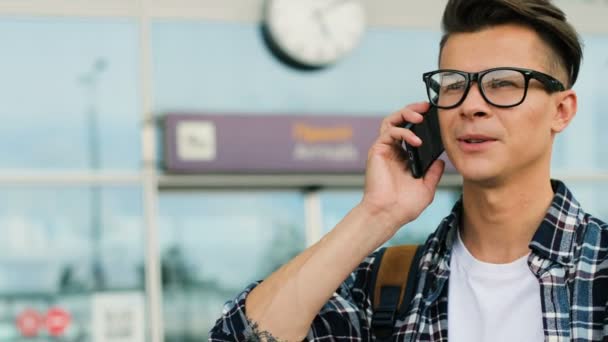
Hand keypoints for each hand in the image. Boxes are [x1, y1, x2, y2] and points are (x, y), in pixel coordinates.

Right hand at [360, 102, 445, 233]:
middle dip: (413, 110)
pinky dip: (404, 132)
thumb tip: (441, 160)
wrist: (388, 214)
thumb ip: (433, 172)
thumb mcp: (426, 188)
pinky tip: (416, 140)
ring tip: (420, 116)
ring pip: (391, 121)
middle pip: (399, 120)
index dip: (421, 121)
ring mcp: (384, 150)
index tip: (435, 116)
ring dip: (405, 114)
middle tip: (427, 106)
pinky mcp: (377, 151)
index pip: (411, 131)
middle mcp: (393, 151)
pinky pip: (389, 132)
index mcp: (403, 157)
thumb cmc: (404, 206)